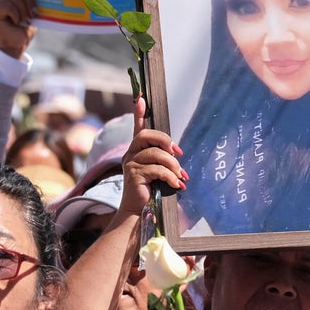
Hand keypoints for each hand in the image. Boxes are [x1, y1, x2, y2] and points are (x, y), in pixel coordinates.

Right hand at [118, 96, 186, 216]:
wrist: (138, 212)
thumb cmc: (151, 191)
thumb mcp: (159, 171)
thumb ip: (164, 159)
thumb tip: (178, 152)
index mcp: (136, 151)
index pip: (137, 127)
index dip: (139, 112)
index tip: (142, 97)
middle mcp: (130, 154)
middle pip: (147, 135)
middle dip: (165, 141)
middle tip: (178, 153)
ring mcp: (130, 164)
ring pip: (156, 155)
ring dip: (173, 165)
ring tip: (180, 176)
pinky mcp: (133, 175)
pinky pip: (157, 170)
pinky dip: (171, 177)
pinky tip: (176, 185)